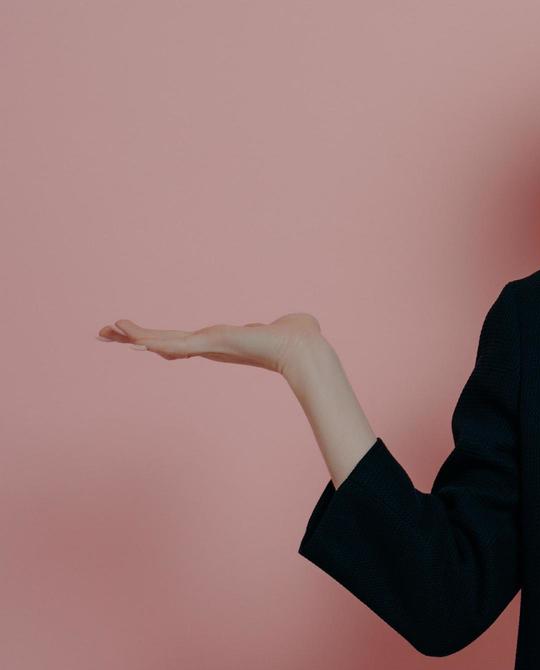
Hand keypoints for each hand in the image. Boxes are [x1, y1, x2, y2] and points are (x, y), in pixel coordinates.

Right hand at [96, 313, 324, 377]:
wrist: (304, 348)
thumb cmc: (299, 337)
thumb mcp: (283, 326)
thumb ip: (283, 324)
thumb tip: (298, 322)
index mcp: (222, 341)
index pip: (184, 341)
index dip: (160, 341)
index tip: (140, 342)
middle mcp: (211, 345)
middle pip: (164, 342)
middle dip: (135, 338)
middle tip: (106, 334)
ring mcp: (209, 346)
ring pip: (163, 341)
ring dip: (134, 336)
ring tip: (107, 331)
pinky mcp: (212, 344)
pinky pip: (175, 343)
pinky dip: (152, 340)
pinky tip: (132, 341)